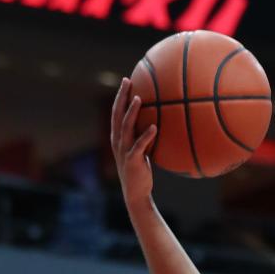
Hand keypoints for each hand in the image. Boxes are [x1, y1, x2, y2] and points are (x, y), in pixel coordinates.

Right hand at [111, 77, 156, 207]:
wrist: (135, 192)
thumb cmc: (140, 171)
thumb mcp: (140, 151)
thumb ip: (144, 137)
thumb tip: (158, 123)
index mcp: (118, 137)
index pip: (116, 112)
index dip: (120, 96)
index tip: (127, 81)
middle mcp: (117, 141)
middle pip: (117, 114)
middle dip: (121, 96)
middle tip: (128, 81)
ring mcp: (124, 150)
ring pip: (126, 127)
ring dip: (132, 112)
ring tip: (139, 98)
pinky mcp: (132, 161)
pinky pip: (139, 145)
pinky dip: (146, 136)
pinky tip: (155, 127)